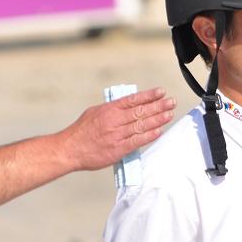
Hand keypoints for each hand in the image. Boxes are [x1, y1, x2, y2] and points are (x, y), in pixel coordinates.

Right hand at [59, 87, 174, 171]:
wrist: (70, 149)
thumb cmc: (81, 132)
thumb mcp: (94, 113)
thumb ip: (111, 109)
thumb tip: (126, 105)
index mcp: (108, 109)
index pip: (133, 99)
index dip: (149, 95)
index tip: (161, 92)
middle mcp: (114, 120)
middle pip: (141, 111)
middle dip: (158, 106)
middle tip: (171, 102)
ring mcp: (117, 134)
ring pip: (142, 125)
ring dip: (158, 119)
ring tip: (169, 114)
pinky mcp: (118, 149)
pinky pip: (138, 140)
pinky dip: (150, 135)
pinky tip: (159, 131)